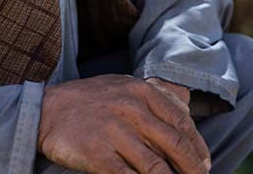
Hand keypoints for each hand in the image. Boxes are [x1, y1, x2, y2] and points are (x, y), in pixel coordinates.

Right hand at [38, 74, 210, 173]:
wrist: (47, 109)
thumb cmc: (89, 101)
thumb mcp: (122, 87)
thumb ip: (151, 100)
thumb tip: (183, 122)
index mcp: (141, 92)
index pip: (181, 122)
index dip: (198, 147)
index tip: (205, 163)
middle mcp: (131, 110)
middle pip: (174, 145)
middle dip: (192, 168)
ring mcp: (114, 132)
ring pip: (156, 167)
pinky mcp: (98, 155)